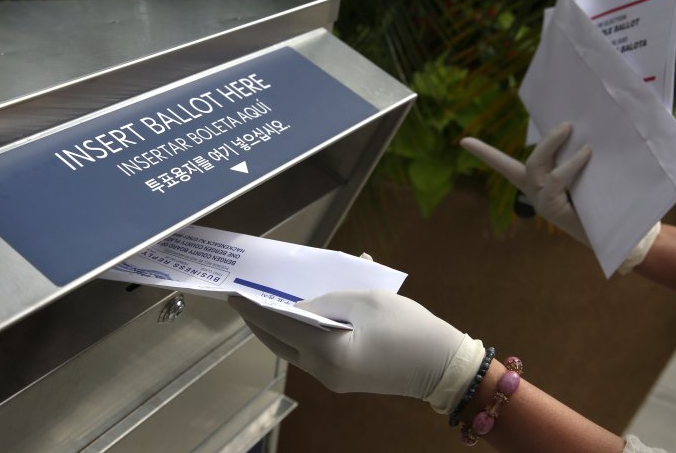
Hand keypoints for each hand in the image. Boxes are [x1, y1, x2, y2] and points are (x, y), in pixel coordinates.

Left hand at [228, 290, 483, 412]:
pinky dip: (302, 335)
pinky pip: (312, 354)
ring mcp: (332, 380)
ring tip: (268, 307)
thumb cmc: (407, 327)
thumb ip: (327, 301)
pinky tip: (301, 317)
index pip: (278, 325)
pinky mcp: (344, 380)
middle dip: (260, 322)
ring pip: (294, 351)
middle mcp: (323, 371)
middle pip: (279, 344)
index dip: (254, 308)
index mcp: (327, 350)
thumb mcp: (365, 301)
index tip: (233, 296)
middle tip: (244, 302)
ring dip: (280, 329)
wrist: (442, 365)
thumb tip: (300, 307)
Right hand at [460, 123, 591, 243]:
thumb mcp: (583, 180)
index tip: (463, 141)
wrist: (613, 238)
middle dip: (545, 141)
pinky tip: (587, 154)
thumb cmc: (600, 206)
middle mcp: (534, 194)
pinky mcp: (550, 209)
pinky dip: (570, 164)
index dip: (484, 154)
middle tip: (567, 125)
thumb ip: (577, 163)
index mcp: (535, 186)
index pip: (504, 166)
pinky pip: (555, 180)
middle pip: (528, 163)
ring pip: (537, 167)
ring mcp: (541, 203)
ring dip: (553, 146)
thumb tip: (583, 136)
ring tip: (575, 134)